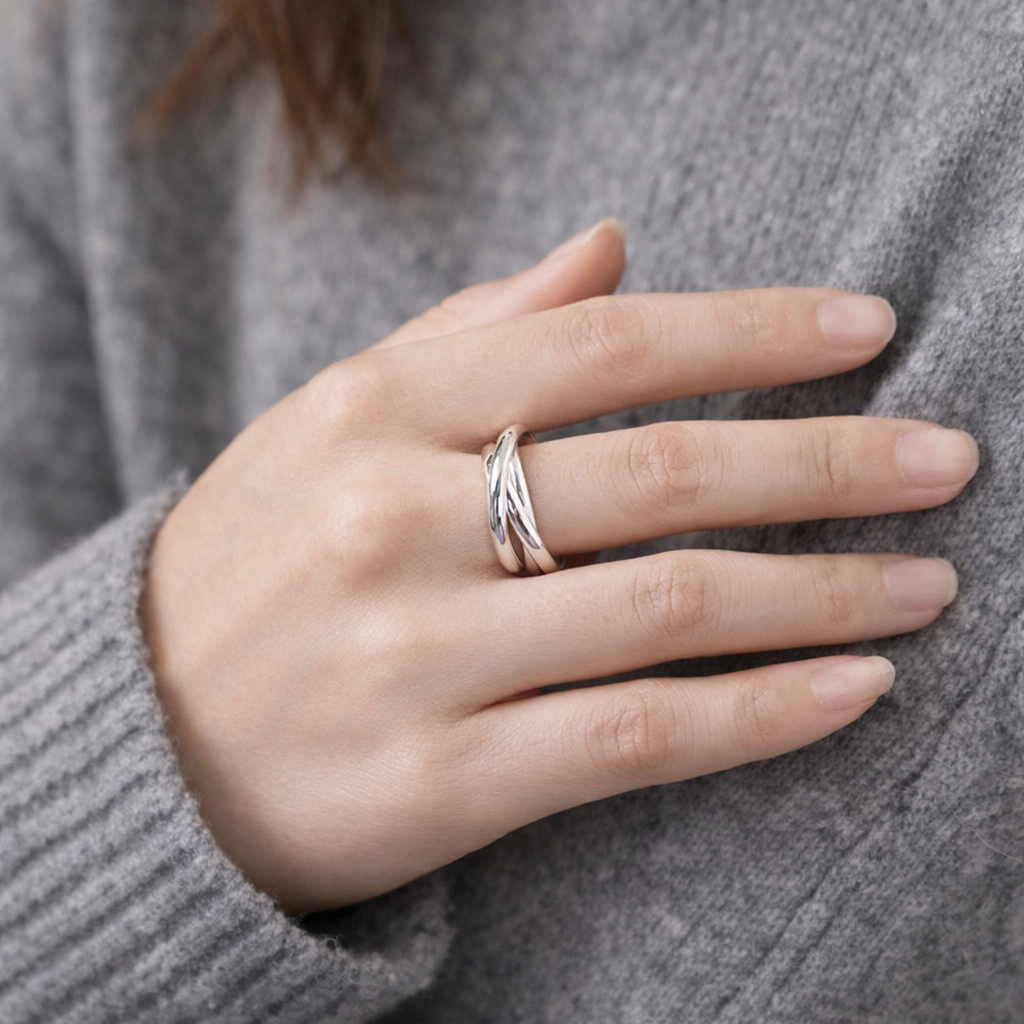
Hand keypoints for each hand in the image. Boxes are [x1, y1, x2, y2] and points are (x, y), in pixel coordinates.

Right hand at [142, 219, 978, 914]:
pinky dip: (761, 713)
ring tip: (925, 581)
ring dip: (824, 591)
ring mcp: (417, 656)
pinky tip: (854, 688)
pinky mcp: (440, 780)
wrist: (144, 738)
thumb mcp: (330, 421)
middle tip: (943, 460)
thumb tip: (610, 249)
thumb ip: (471, 329)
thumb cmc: (255, 563)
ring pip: (670, 607)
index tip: (869, 331)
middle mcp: (394, 522)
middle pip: (661, 472)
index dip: (752, 331)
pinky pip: (636, 735)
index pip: (604, 346)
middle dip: (825, 461)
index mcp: (371, 412)